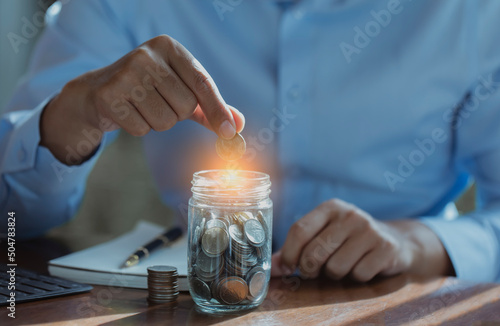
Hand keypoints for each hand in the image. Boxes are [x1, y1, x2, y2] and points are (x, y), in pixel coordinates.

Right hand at [41, 34, 244, 164]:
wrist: (98, 92)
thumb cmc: (148, 90)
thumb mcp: (181, 91)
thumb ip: (210, 107)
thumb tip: (237, 125)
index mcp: (169, 47)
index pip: (202, 82)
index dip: (217, 109)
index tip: (229, 132)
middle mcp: (147, 55)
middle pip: (185, 106)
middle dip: (178, 114)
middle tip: (160, 103)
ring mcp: (125, 73)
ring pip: (165, 121)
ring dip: (158, 123)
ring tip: (143, 107)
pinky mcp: (109, 95)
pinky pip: (142, 129)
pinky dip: (139, 128)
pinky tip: (128, 112)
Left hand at [274, 198, 451, 280]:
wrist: (394, 241)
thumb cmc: (348, 241)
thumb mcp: (323, 236)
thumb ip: (295, 250)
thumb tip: (271, 268)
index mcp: (330, 207)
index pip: (299, 230)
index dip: (289, 253)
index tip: (287, 268)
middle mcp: (349, 214)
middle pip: (315, 251)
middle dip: (310, 269)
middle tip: (314, 272)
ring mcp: (369, 229)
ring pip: (336, 267)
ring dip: (335, 274)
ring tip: (342, 266)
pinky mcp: (386, 247)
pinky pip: (359, 274)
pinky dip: (356, 277)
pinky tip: (362, 267)